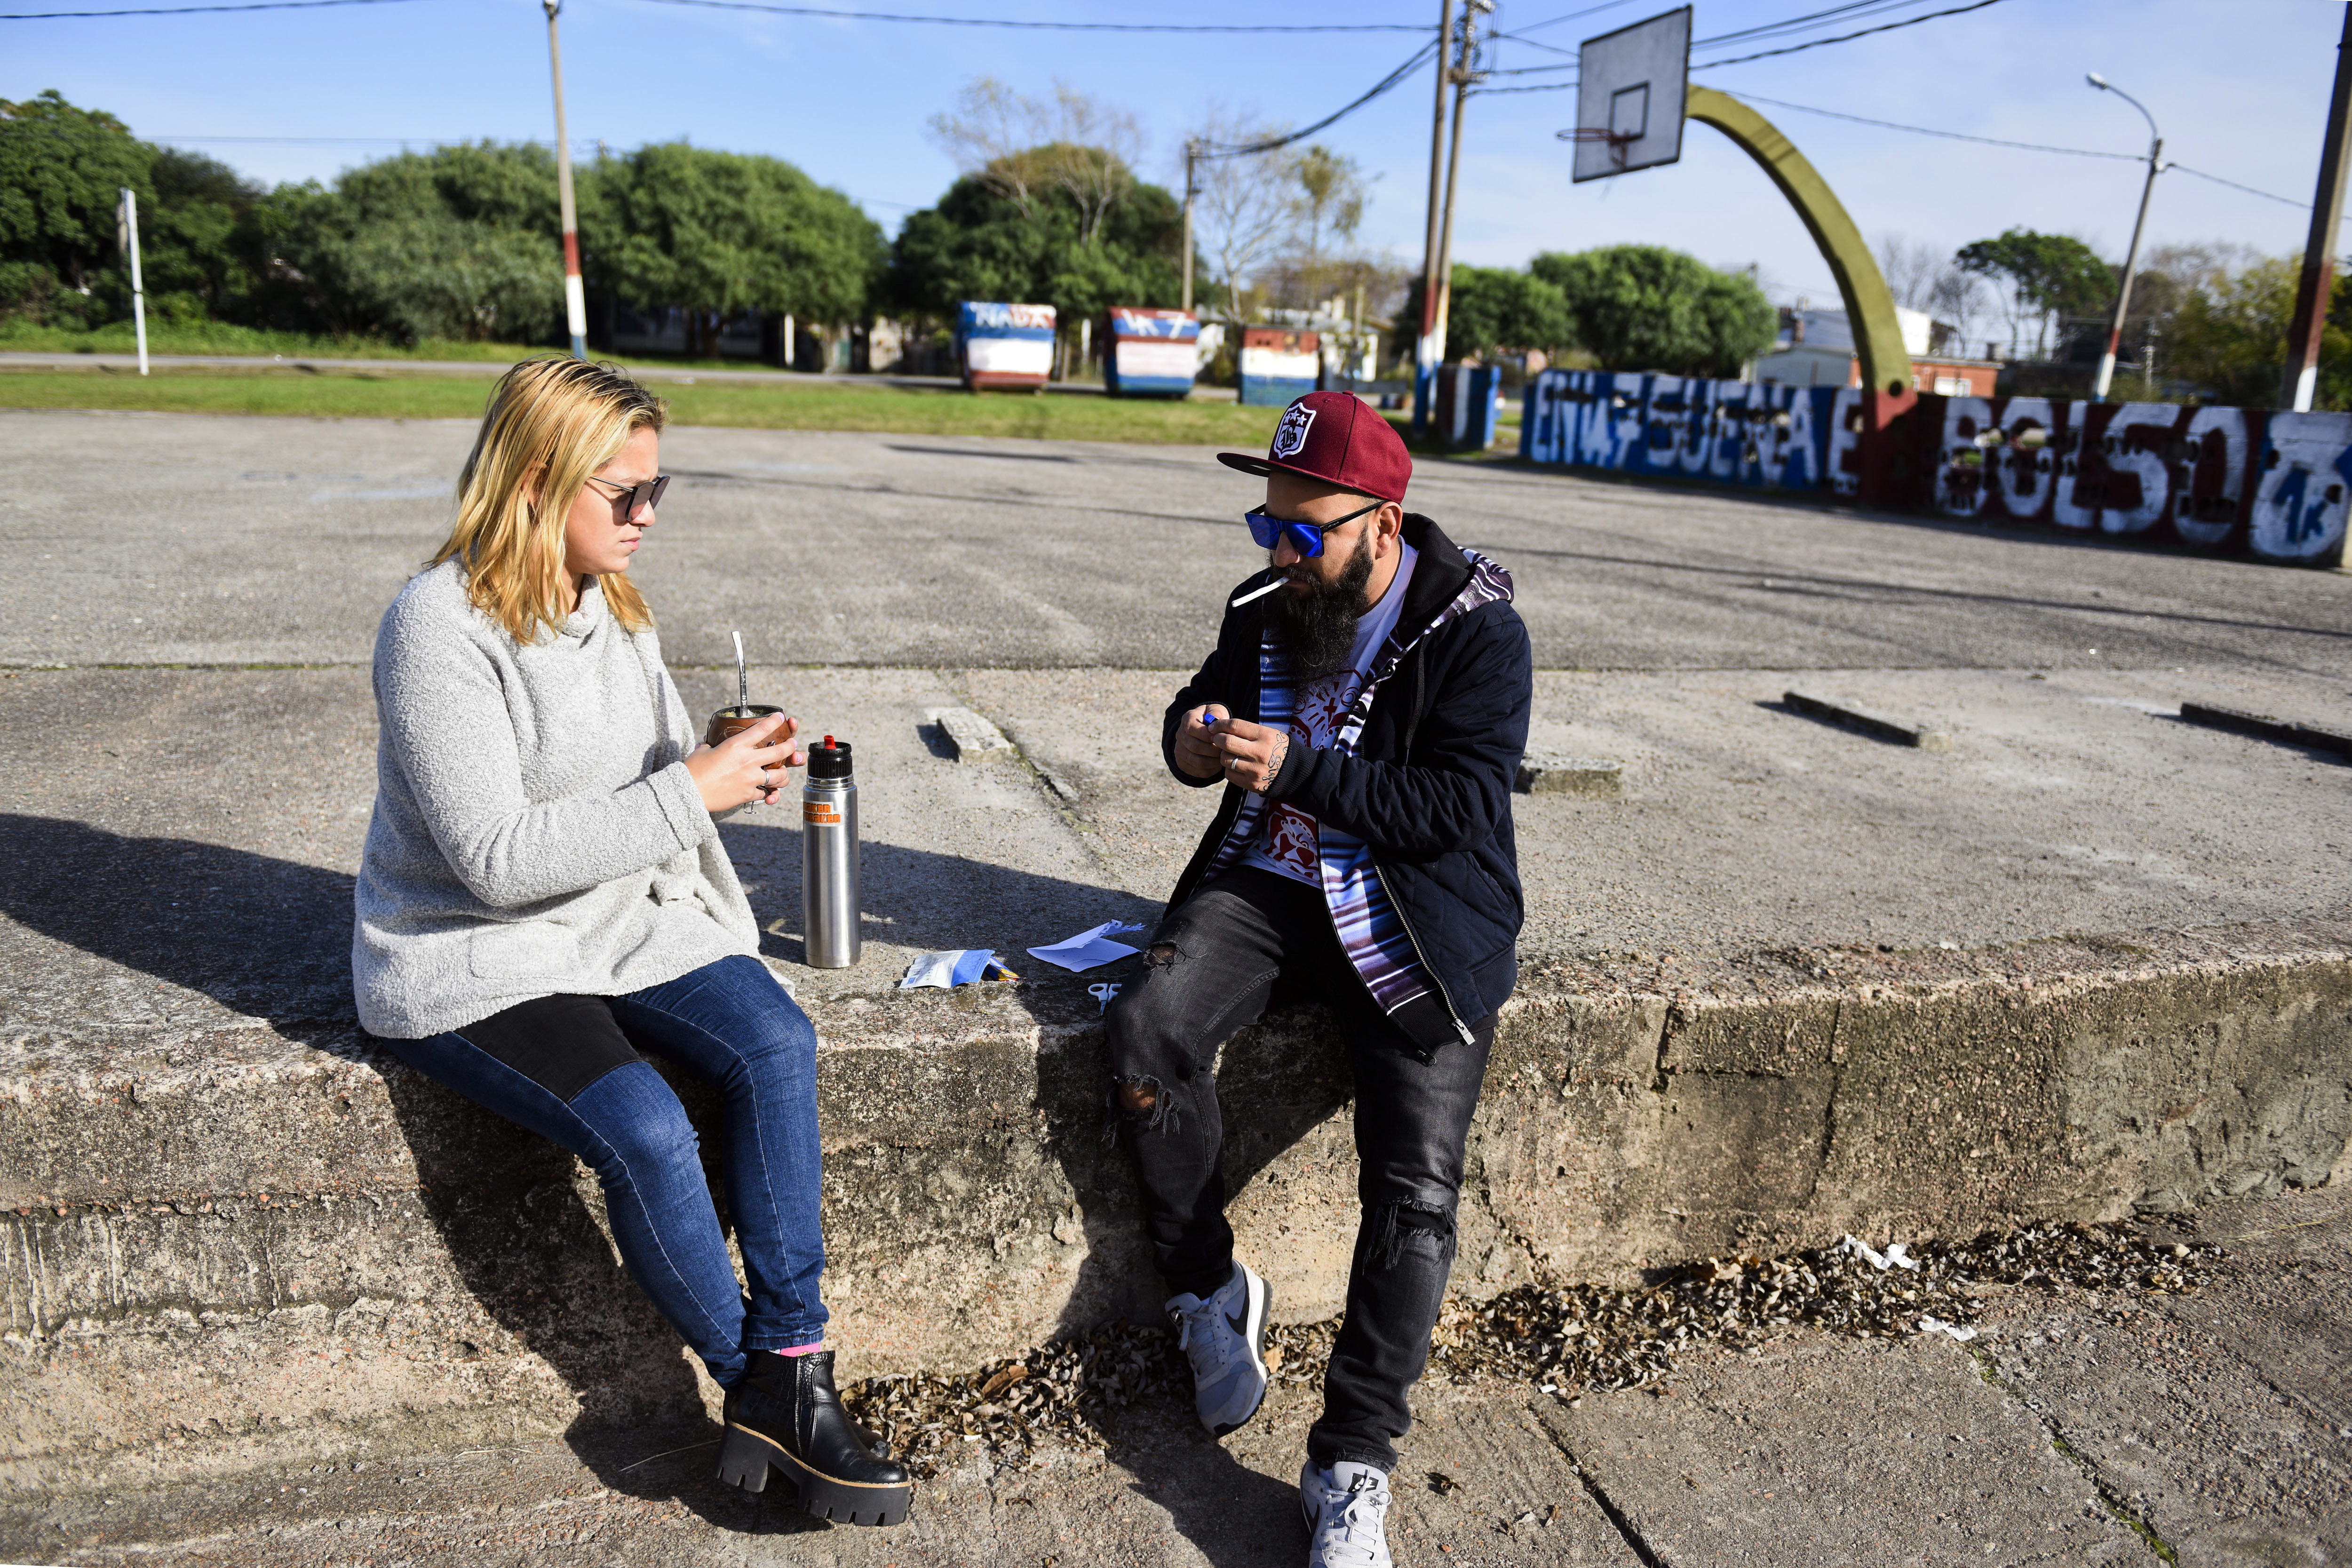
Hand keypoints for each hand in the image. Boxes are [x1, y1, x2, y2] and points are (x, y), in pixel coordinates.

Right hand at [686, 712, 804, 812]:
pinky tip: (766, 792)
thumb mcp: (703, 752)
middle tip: (793, 744)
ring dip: (783, 775)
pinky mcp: (748, 794)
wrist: (690, 792)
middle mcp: (748, 760)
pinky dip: (766, 793)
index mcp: (737, 745)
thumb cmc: (693, 770)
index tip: (780, 717)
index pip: (762, 729)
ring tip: (783, 773)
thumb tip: (705, 745)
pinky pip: (765, 793)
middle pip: (779, 751)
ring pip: (779, 776)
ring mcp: (751, 778)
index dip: (774, 721)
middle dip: (790, 747)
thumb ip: (709, 747)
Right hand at [1174, 703, 1231, 779]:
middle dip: (1214, 749)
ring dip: (1214, 761)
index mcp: (1187, 719)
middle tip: (1226, 749)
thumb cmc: (1213, 721)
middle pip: (1195, 747)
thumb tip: (1217, 721)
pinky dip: (1212, 769)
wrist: (1203, 733)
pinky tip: (1218, 763)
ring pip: (1198, 761)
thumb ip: (1217, 713)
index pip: (1192, 728)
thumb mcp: (1216, 711)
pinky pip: (1199, 771)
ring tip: (1223, 756)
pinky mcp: (1183, 764)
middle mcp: (1180, 736)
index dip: (1207, 735)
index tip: (1220, 737)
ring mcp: (1180, 751)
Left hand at [1209, 716, 1289, 794]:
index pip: (1235, 726)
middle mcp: (1260, 753)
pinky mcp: (1251, 784)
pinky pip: (1229, 774)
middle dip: (1217, 739)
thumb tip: (1219, 727)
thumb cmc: (1276, 748)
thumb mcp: (1267, 733)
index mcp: (1265, 736)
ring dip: (1223, 755)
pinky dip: (1229, 768)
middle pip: (1226, 742)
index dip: (1220, 725)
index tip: (1213, 726)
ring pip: (1225, 759)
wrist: (1293, 772)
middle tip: (1217, 739)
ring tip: (1230, 753)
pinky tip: (1237, 765)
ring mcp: (1255, 770)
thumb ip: (1245, 730)